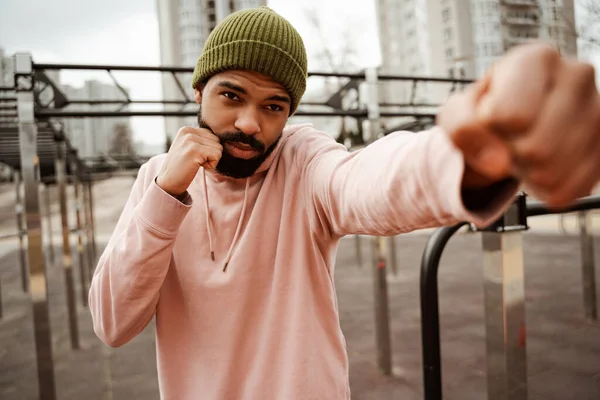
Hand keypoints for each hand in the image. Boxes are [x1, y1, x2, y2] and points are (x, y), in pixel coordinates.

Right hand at [156, 126, 222, 196]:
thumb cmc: (182, 167)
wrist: (168, 182)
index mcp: (187, 129)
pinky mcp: (195, 150)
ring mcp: (190, 140)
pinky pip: (217, 155)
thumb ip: (202, 140)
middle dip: (211, 154)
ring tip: (195, 163)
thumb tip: (225, 140)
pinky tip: (197, 167)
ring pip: (219, 148)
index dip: (208, 149)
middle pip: (217, 141)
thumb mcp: (189, 147)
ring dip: (211, 160)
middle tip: (195, 161)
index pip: (213, 135)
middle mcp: (188, 131)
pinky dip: (211, 165)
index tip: (195, 156)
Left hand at [439, 42, 599, 207]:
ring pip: (553, 171)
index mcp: (536, 59)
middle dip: (510, 153)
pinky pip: (568, 189)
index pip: (510, 115)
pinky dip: (543, 188)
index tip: (490, 118)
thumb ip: (463, 130)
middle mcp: (577, 77)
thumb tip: (498, 163)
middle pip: (536, 148)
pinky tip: (540, 166)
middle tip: (507, 139)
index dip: (490, 128)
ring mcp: (598, 112)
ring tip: (522, 151)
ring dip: (526, 172)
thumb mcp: (457, 115)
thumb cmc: (483, 113)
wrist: (509, 128)